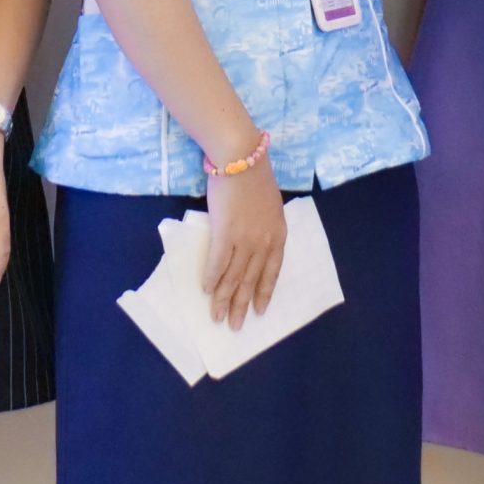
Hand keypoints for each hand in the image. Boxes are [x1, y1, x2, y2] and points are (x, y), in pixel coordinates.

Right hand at [202, 158, 285, 329]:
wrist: (241, 157)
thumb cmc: (253, 176)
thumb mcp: (268, 205)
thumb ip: (263, 226)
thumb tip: (250, 243)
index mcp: (278, 234)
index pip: (272, 272)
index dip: (264, 293)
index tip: (259, 311)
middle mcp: (264, 241)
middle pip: (251, 280)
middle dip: (241, 305)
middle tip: (233, 326)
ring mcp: (245, 238)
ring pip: (234, 277)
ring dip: (223, 299)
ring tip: (216, 316)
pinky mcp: (226, 232)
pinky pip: (218, 262)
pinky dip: (211, 278)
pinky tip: (205, 290)